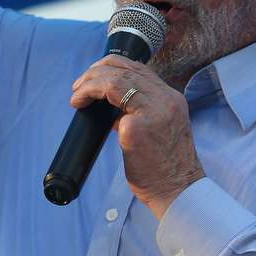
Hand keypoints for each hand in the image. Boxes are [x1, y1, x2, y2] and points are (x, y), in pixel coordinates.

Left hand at [71, 55, 204, 218]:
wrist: (177, 190)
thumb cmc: (165, 164)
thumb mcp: (161, 126)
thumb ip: (142, 109)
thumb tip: (110, 102)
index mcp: (171, 98)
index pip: (138, 68)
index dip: (111, 65)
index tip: (93, 75)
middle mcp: (166, 100)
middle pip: (124, 70)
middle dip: (95, 73)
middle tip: (79, 86)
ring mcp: (153, 113)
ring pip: (115, 81)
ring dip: (90, 84)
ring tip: (77, 95)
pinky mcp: (137, 130)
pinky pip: (111, 109)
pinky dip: (92, 101)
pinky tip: (82, 108)